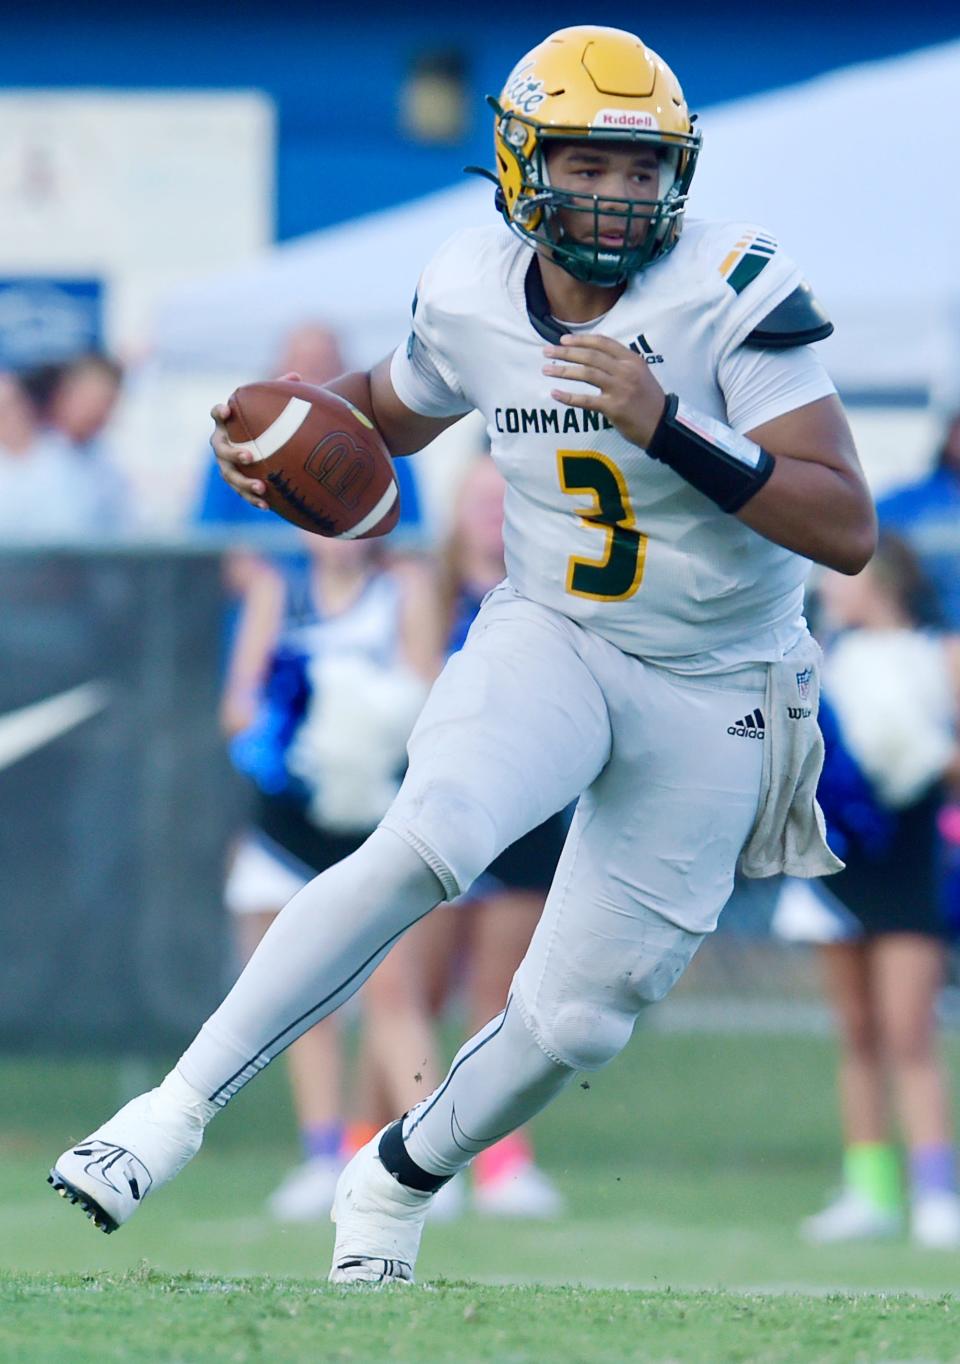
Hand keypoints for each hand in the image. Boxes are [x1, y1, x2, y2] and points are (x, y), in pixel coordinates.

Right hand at [209, 370, 301, 508]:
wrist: (263, 443)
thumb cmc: (267, 421)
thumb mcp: (273, 405)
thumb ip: (281, 391)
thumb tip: (296, 377)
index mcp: (226, 422)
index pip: (217, 413)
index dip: (219, 412)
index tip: (227, 411)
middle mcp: (221, 442)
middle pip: (221, 448)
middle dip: (233, 453)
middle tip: (249, 456)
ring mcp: (226, 464)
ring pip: (229, 475)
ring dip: (243, 482)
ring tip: (261, 487)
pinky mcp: (236, 481)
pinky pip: (241, 492)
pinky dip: (252, 498)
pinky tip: (266, 505)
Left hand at [542, 336, 665, 447]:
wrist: (662, 424)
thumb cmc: (648, 399)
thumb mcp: (640, 373)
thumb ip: (620, 363)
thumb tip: (593, 355)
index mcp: (631, 359)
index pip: (602, 342)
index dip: (581, 340)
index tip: (563, 340)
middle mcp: (625, 370)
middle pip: (590, 356)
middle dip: (565, 352)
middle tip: (547, 352)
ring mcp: (620, 389)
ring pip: (586, 373)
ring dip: (563, 370)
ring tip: (546, 369)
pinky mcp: (614, 408)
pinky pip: (586, 400)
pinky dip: (568, 397)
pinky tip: (555, 393)